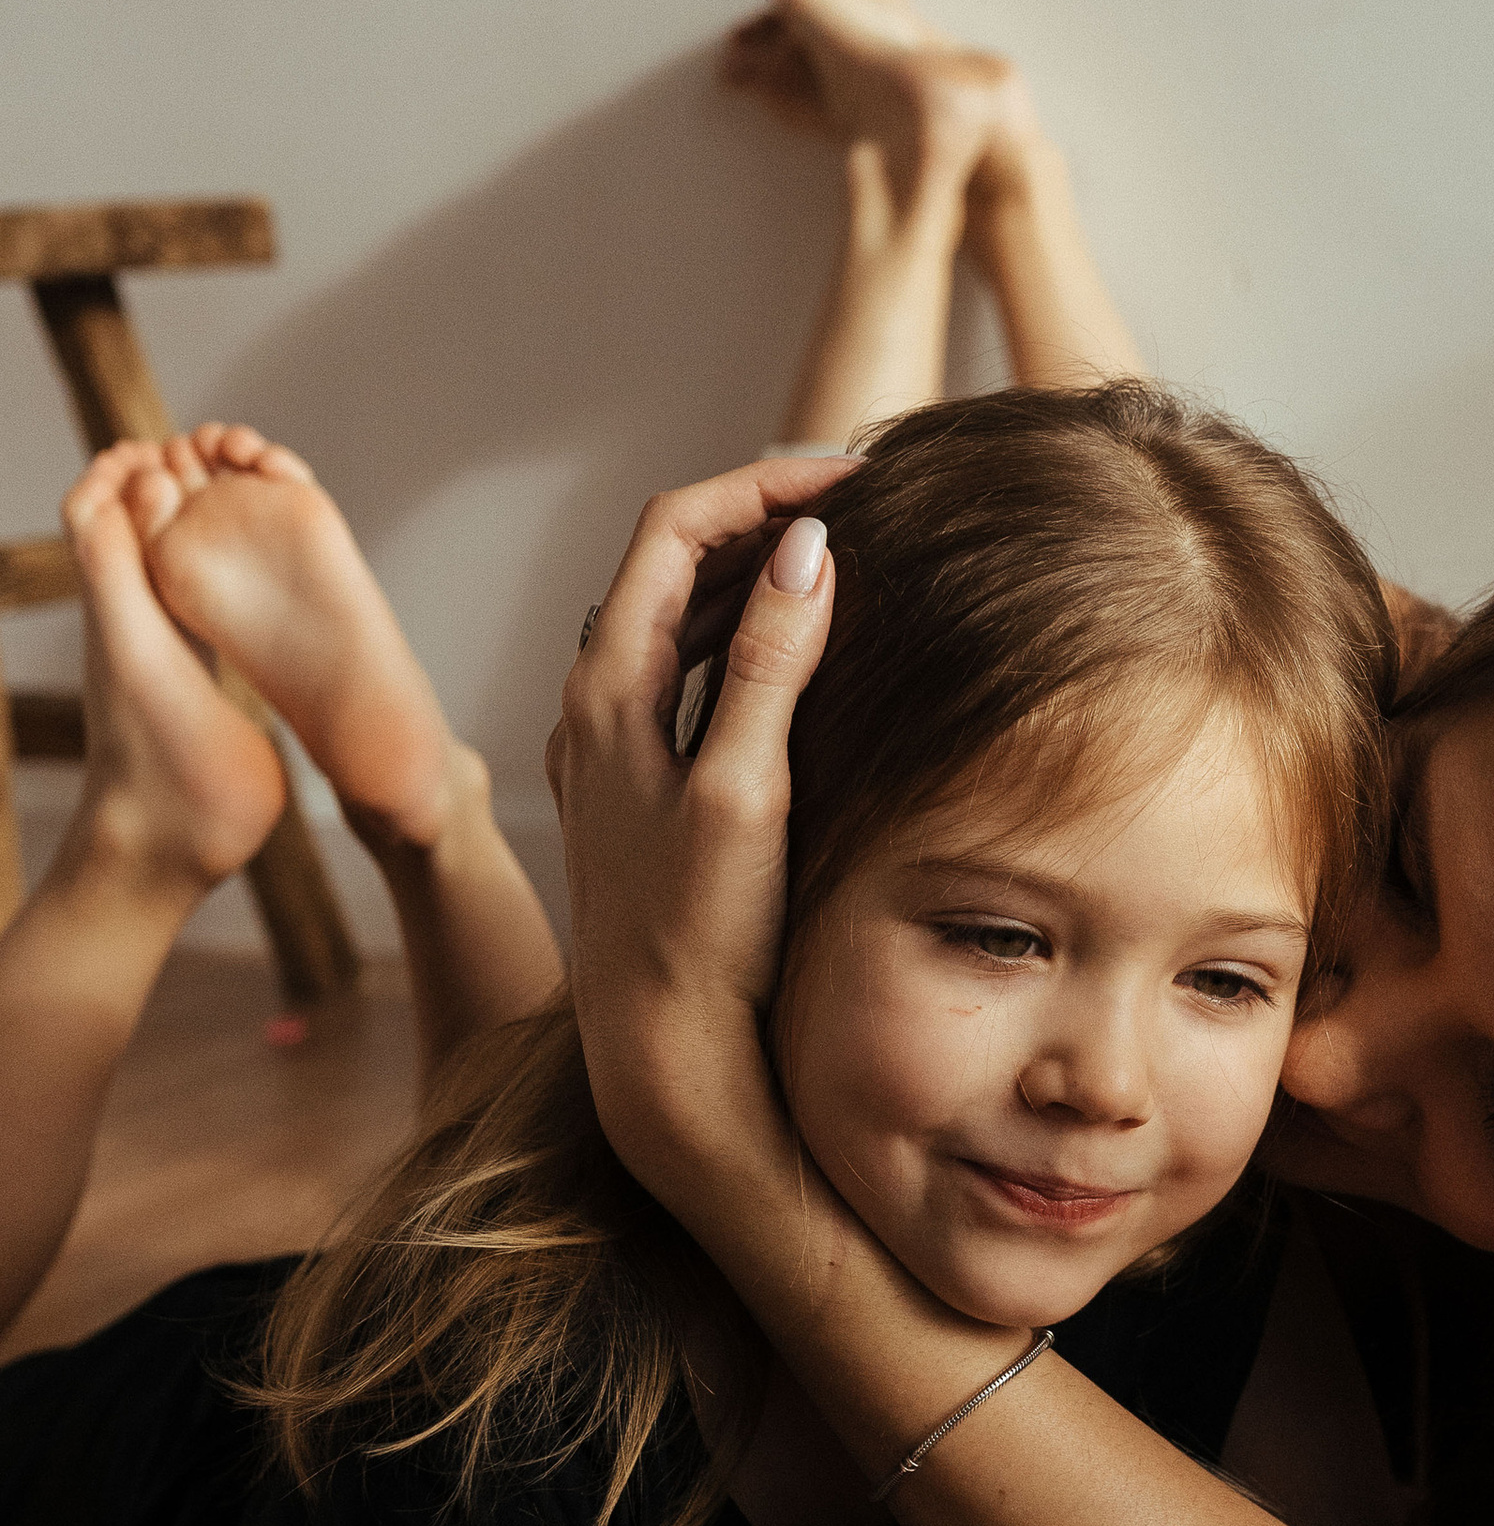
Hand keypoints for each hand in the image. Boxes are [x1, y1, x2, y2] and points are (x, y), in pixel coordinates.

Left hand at [545, 458, 841, 1211]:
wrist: (656, 1050)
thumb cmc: (699, 933)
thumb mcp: (745, 791)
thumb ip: (768, 665)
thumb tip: (806, 548)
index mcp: (608, 684)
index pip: (677, 526)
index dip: (764, 482)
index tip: (857, 474)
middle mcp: (595, 700)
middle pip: (676, 558)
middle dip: (767, 512)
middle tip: (867, 500)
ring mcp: (614, 740)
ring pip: (682, 613)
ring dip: (758, 570)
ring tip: (849, 554)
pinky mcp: (641, 781)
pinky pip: (690, 668)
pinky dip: (747, 631)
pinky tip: (806, 648)